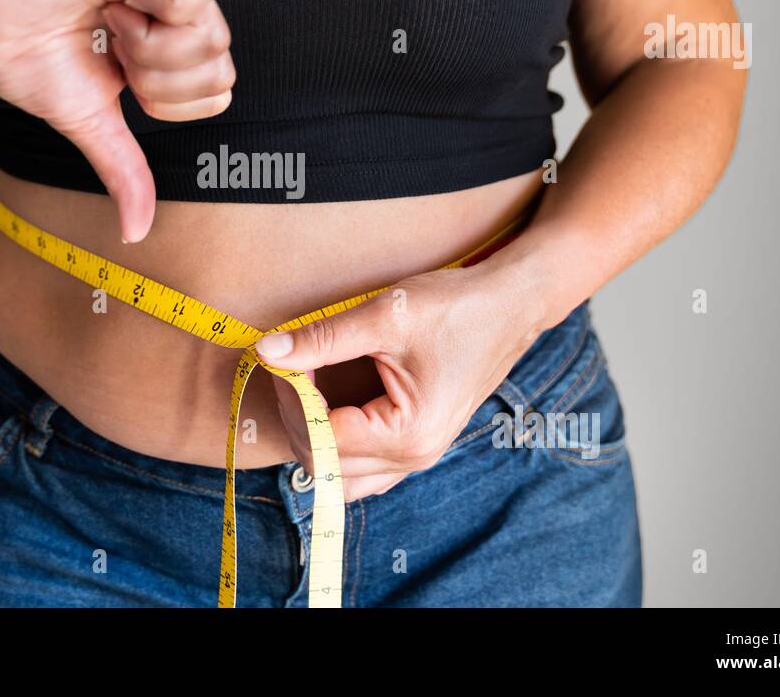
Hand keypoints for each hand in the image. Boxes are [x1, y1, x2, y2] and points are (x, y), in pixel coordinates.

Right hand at [0, 0, 231, 242]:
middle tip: (114, 53)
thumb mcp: (91, 124)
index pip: (217, 89)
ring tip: (110, 24)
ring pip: (215, 32)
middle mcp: (174, 9)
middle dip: (162, 78)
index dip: (173, 100)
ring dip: (154, 45)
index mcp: (167, 46)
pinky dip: (163, 6)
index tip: (122, 79)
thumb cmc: (26, 57)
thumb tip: (136, 233)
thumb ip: (125, 170)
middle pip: (222, 65)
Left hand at [256, 261, 544, 500]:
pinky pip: (363, 466)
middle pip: (324, 464)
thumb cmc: (456, 307)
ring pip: (341, 475)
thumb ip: (322, 339)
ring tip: (309, 383)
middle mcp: (414, 457)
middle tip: (293, 365)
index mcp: (407, 433)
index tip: (286, 357)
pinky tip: (330, 400)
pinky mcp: (418, 444)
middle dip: (298, 416)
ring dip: (314, 435)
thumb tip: (268, 352)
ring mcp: (418, 456)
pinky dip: (337, 442)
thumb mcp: (385, 317)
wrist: (511, 305)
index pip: (321, 437)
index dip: (293, 399)